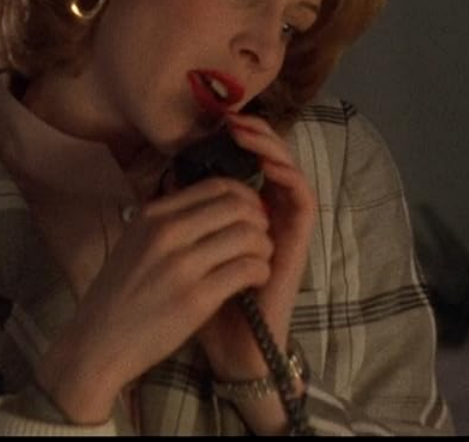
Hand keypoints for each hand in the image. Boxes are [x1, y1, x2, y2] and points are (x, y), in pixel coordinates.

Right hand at [35, 174, 273, 423]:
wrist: (97, 344)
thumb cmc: (118, 297)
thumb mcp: (135, 243)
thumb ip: (168, 222)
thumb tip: (210, 205)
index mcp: (152, 216)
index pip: (216, 186)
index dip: (245, 195)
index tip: (251, 212)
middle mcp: (167, 234)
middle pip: (238, 206)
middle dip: (260, 219)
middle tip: (261, 237)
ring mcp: (182, 266)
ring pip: (248, 236)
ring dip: (264, 246)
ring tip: (260, 260)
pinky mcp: (196, 299)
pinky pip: (247, 270)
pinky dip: (260, 271)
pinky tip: (255, 280)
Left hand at [194, 112, 317, 382]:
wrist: (228, 348)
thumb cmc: (203, 304)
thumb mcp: (185, 253)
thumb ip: (183, 219)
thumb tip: (165, 178)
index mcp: (244, 218)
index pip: (248, 165)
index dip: (236, 142)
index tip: (213, 123)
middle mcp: (269, 219)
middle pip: (272, 162)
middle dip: (255, 137)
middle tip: (231, 119)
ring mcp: (285, 230)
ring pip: (290, 173)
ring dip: (272, 148)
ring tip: (247, 132)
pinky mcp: (297, 244)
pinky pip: (303, 200)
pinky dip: (289, 177)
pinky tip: (269, 165)